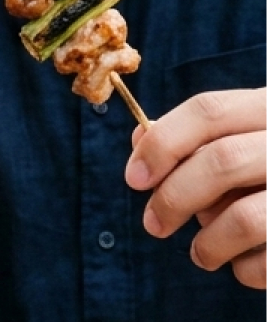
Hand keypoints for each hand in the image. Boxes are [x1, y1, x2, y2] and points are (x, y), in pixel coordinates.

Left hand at [125, 88, 265, 288]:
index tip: (134, 178)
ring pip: (244, 217)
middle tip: (153, 224)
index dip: (162, 144)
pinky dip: (246, 269)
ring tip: (201, 254)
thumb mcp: (243, 134)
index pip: (208, 111)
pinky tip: (243, 265)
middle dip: (173, 198)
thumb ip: (196, 135)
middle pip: (220, 161)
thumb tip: (140, 140)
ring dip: (207, 243)